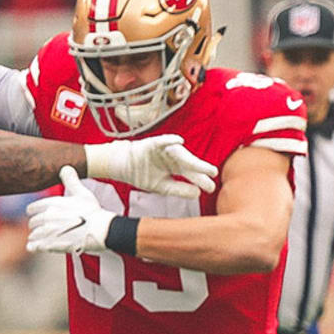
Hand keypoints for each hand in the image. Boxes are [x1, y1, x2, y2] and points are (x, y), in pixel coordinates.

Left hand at [26, 167, 114, 253]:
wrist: (102, 230)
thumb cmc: (94, 212)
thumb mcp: (83, 193)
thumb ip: (71, 180)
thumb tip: (65, 167)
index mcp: (51, 204)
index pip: (32, 208)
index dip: (35, 212)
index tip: (39, 214)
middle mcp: (47, 217)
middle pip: (33, 222)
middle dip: (37, 225)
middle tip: (45, 227)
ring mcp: (48, 232)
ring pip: (34, 234)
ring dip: (37, 236)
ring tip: (44, 237)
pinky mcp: (51, 245)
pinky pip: (35, 246)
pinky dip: (34, 246)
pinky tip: (35, 246)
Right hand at [84, 134, 216, 197]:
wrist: (120, 165)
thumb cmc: (142, 174)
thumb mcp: (162, 187)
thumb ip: (179, 190)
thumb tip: (198, 193)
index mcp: (177, 168)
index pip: (192, 174)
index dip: (201, 180)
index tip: (212, 188)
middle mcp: (174, 158)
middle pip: (190, 164)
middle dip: (201, 169)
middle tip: (213, 173)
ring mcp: (164, 151)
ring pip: (180, 154)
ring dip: (192, 159)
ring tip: (204, 166)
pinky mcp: (152, 144)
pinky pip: (162, 141)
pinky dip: (170, 140)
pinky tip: (179, 140)